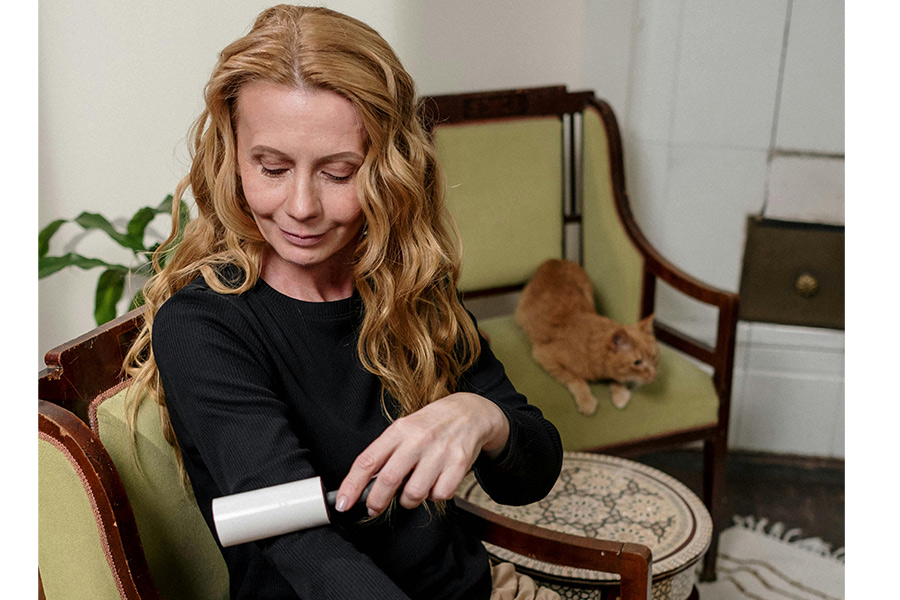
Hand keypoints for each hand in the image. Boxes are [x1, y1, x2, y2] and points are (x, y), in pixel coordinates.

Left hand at [334, 393, 508, 516]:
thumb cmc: (431, 424)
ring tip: (413, 488)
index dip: (351, 485)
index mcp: (399, 430)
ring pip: (414, 494)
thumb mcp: (405, 429)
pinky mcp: (459, 464)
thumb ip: (386, 453)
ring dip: (409, 499)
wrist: (471, 412)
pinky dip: (435, 495)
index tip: (343, 503)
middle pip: (388, 480)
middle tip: (374, 508)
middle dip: (376, 502)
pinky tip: (435, 482)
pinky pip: (439, 495)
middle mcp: (418, 440)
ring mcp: (440, 452)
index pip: (368, 460)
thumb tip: (364, 484)